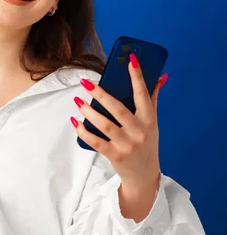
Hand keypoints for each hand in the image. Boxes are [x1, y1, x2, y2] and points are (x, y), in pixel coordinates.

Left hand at [71, 53, 167, 192]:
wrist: (144, 175)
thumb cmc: (146, 142)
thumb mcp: (152, 122)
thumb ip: (152, 99)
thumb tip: (160, 76)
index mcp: (149, 119)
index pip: (143, 94)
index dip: (137, 76)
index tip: (130, 59)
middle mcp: (139, 131)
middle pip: (118, 109)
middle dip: (101, 94)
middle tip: (86, 83)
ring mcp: (127, 144)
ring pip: (105, 125)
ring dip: (88, 111)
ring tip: (78, 100)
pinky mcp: (115, 155)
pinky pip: (96, 142)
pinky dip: (83, 131)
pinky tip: (75, 121)